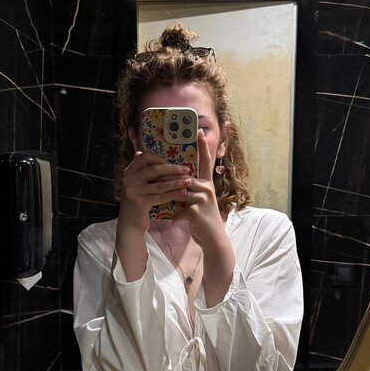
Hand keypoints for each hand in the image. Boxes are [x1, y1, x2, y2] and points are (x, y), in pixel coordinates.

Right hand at [119, 150, 190, 231]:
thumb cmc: (138, 202)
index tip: (171, 162)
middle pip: (155, 169)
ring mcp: (133, 191)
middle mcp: (129, 180)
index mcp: (129, 172)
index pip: (144, 157)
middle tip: (187, 170)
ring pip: (160, 184)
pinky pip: (160, 197)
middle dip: (173, 169)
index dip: (159, 158)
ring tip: (188, 181)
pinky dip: (173, 194)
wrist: (130, 224)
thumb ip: (143, 172)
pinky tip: (182, 193)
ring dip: (176, 182)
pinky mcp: (140, 203)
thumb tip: (150, 155)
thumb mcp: (138, 185)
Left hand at [172, 129, 224, 248]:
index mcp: (206, 183)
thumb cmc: (203, 219)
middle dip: (170, 180)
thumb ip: (189, 191)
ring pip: (179, 192)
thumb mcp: (198, 202)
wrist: (213, 238)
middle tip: (156, 180)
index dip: (202, 146)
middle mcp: (206, 188)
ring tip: (165, 203)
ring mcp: (202, 199)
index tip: (199, 132)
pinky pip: (179, 210)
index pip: (205, 161)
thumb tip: (177, 182)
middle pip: (184, 177)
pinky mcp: (196, 211)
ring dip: (170, 199)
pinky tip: (174, 223)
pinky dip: (175, 218)